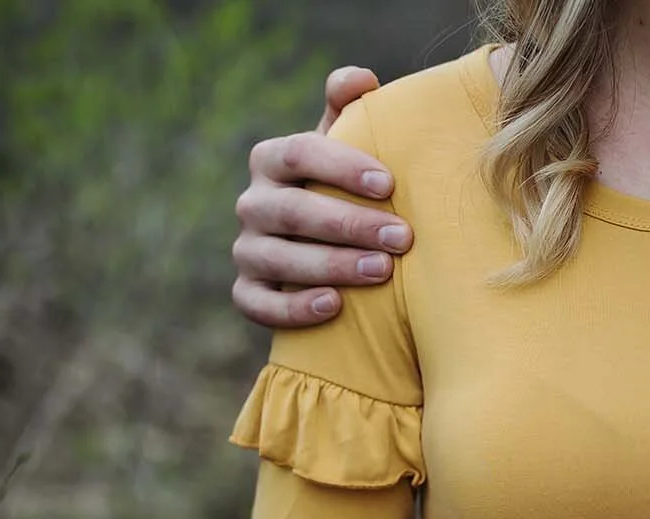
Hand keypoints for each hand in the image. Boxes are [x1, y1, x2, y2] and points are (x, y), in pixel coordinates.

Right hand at [231, 66, 416, 327]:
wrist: (329, 246)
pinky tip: (333, 306)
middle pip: (293, 212)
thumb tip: (363, 80)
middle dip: (349, 224)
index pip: (299, 153)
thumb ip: (352, 109)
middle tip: (402, 238)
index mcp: (272, 159)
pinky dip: (293, 307)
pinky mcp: (246, 291)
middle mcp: (252, 203)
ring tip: (381, 271)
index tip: (388, 185)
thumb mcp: (348, 145)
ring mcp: (246, 250)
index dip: (341, 167)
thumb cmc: (347, 188)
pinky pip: (258, 304)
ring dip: (331, 265)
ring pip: (278, 259)